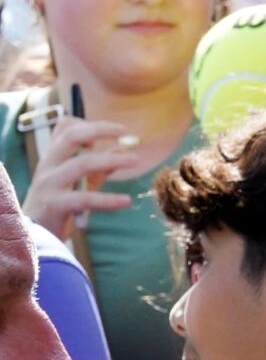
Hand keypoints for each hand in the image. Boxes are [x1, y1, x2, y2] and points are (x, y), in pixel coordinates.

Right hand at [21, 117, 137, 238]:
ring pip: (79, 164)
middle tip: (124, 131)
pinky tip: (126, 201)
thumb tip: (123, 150)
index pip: (65, 128)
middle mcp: (48, 166)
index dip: (88, 124)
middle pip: (70, 137)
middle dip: (98, 130)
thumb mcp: (79, 183)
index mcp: (53, 157)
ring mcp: (49, 184)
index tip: (114, 130)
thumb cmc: (59, 205)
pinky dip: (107, 199)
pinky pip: (83, 198)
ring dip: (110, 160)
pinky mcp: (54, 205)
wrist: (36, 234)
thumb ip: (99, 168)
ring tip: (135, 160)